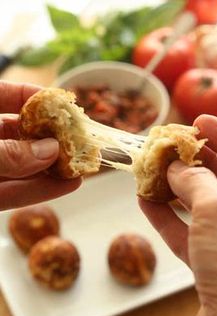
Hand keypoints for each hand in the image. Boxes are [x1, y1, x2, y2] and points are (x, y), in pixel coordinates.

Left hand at [0, 81, 80, 209]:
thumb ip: (6, 152)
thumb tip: (50, 150)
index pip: (4, 95)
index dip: (33, 96)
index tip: (61, 103)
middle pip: (20, 134)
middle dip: (50, 137)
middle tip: (79, 140)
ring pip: (22, 166)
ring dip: (53, 167)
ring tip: (82, 165)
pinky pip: (15, 193)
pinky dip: (40, 191)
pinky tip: (68, 185)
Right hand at [139, 115, 216, 315]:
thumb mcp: (216, 207)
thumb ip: (195, 181)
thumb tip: (175, 168)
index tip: (196, 122)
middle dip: (193, 161)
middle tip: (167, 148)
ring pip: (202, 205)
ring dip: (173, 189)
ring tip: (151, 172)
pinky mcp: (213, 263)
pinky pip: (187, 233)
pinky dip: (166, 217)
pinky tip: (145, 201)